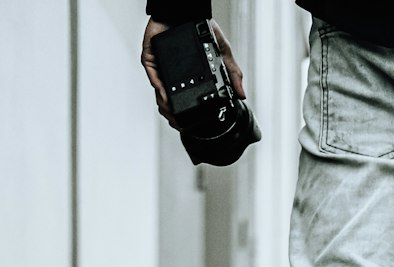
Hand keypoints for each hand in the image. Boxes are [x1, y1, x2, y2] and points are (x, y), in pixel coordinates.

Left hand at [141, 18, 245, 132]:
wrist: (186, 9)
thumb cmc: (201, 28)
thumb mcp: (222, 53)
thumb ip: (232, 74)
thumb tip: (242, 96)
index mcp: (186, 77)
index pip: (184, 101)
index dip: (185, 116)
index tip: (189, 127)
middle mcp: (171, 75)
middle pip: (168, 102)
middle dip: (173, 116)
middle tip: (179, 125)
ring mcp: (160, 67)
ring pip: (158, 93)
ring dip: (164, 107)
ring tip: (172, 116)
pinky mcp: (151, 58)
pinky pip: (153, 78)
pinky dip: (159, 90)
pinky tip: (165, 98)